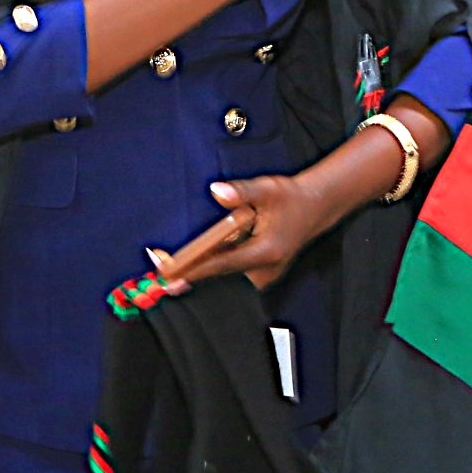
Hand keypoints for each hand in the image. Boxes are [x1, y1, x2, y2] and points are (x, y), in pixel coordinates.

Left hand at [155, 172, 331, 292]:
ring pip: (224, 283)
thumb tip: (217, 191)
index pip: (222, 265)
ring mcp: (262, 277)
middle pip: (219, 280)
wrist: (314, 208)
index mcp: (266, 252)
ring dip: (196, 277)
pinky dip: (208, 274)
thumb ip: (241, 191)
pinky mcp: (258, 276)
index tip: (167, 273)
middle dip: (188, 277)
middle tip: (157, 273)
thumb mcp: (267, 188)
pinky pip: (229, 279)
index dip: (193, 269)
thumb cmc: (289, 198)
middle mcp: (264, 271)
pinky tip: (187, 268)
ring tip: (166, 271)